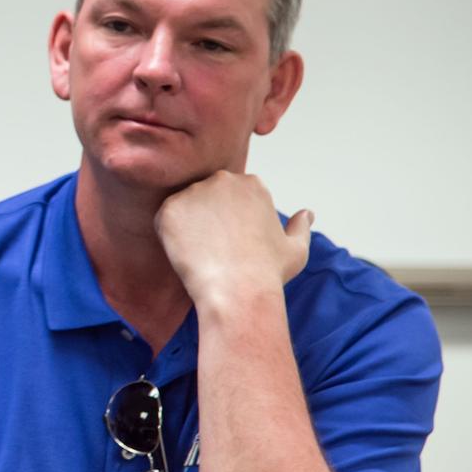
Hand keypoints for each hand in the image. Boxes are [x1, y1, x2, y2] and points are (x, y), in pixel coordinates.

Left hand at [154, 171, 312, 309]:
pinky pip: (164, 219)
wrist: (238, 291)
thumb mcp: (296, 249)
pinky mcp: (171, 208)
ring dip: (188, 226)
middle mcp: (223, 180)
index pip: (230, 196)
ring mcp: (195, 192)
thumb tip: (307, 214)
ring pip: (184, 207)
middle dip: (206, 219)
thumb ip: (301, 227)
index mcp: (252, 185)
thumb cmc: (267, 274)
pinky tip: (186, 254)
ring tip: (200, 254)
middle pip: (206, 196)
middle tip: (212, 249)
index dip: (227, 221)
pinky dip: (170, 236)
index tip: (230, 243)